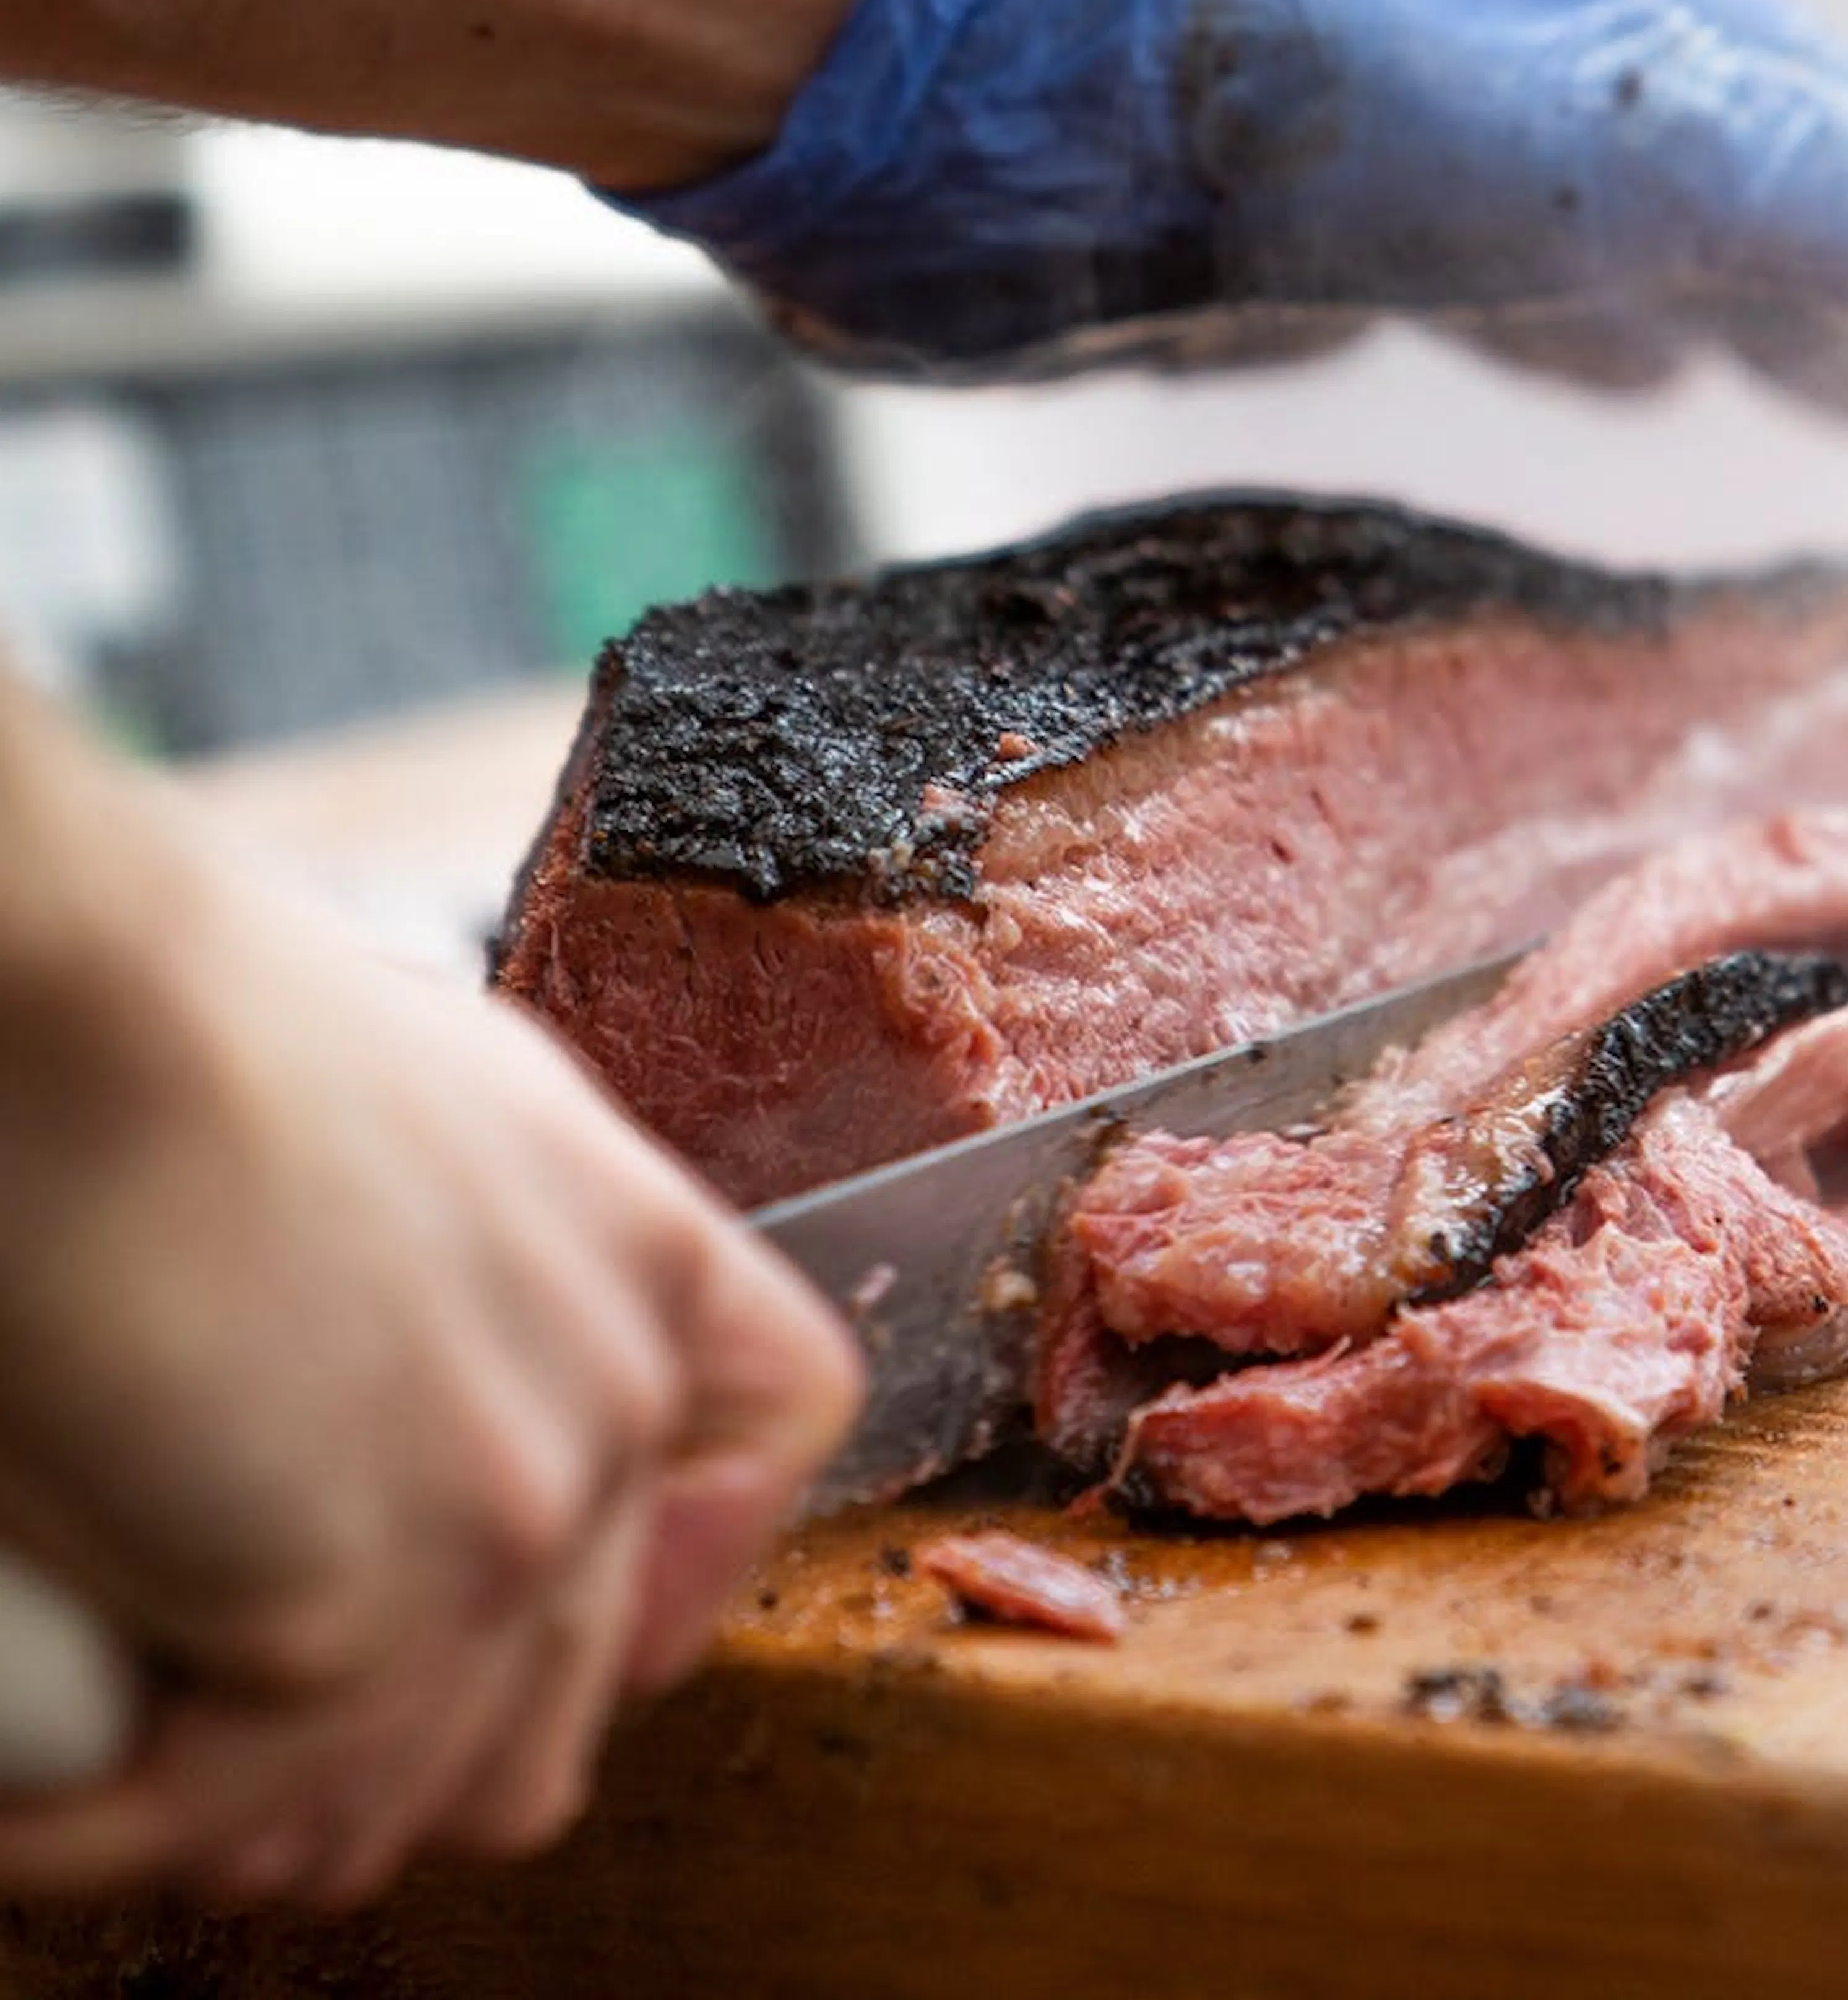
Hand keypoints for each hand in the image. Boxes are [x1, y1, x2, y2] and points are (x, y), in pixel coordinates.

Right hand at [0, 729, 858, 1910]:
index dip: (674, 1556)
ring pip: (410, 1792)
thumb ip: (511, 1261)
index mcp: (646, 1262)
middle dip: (392, 1737)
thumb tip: (437, 1389)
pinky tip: (34, 1784)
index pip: (777, 1433)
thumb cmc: (205, 1039)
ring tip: (126, 1744)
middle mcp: (617, 1393)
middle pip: (564, 1689)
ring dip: (257, 1802)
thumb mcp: (449, 1112)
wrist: (92, 1021)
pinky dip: (111, 1821)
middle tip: (229, 1717)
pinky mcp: (362, 1616)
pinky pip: (241, 1816)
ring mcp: (514, 1515)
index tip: (538, 1611)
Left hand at [612, 0, 1847, 412]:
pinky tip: (1482, 370)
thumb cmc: (1312, 76)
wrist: (970, 61)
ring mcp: (1358, 142)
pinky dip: (1482, 333)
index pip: (1817, 132)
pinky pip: (1409, 288)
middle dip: (1790, 283)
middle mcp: (1497, 57)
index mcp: (1610, 5)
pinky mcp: (1223, 232)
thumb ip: (1826, 209)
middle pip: (1685, 179)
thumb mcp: (1625, 136)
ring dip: (1642, 306)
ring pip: (1546, 235)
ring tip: (1701, 384)